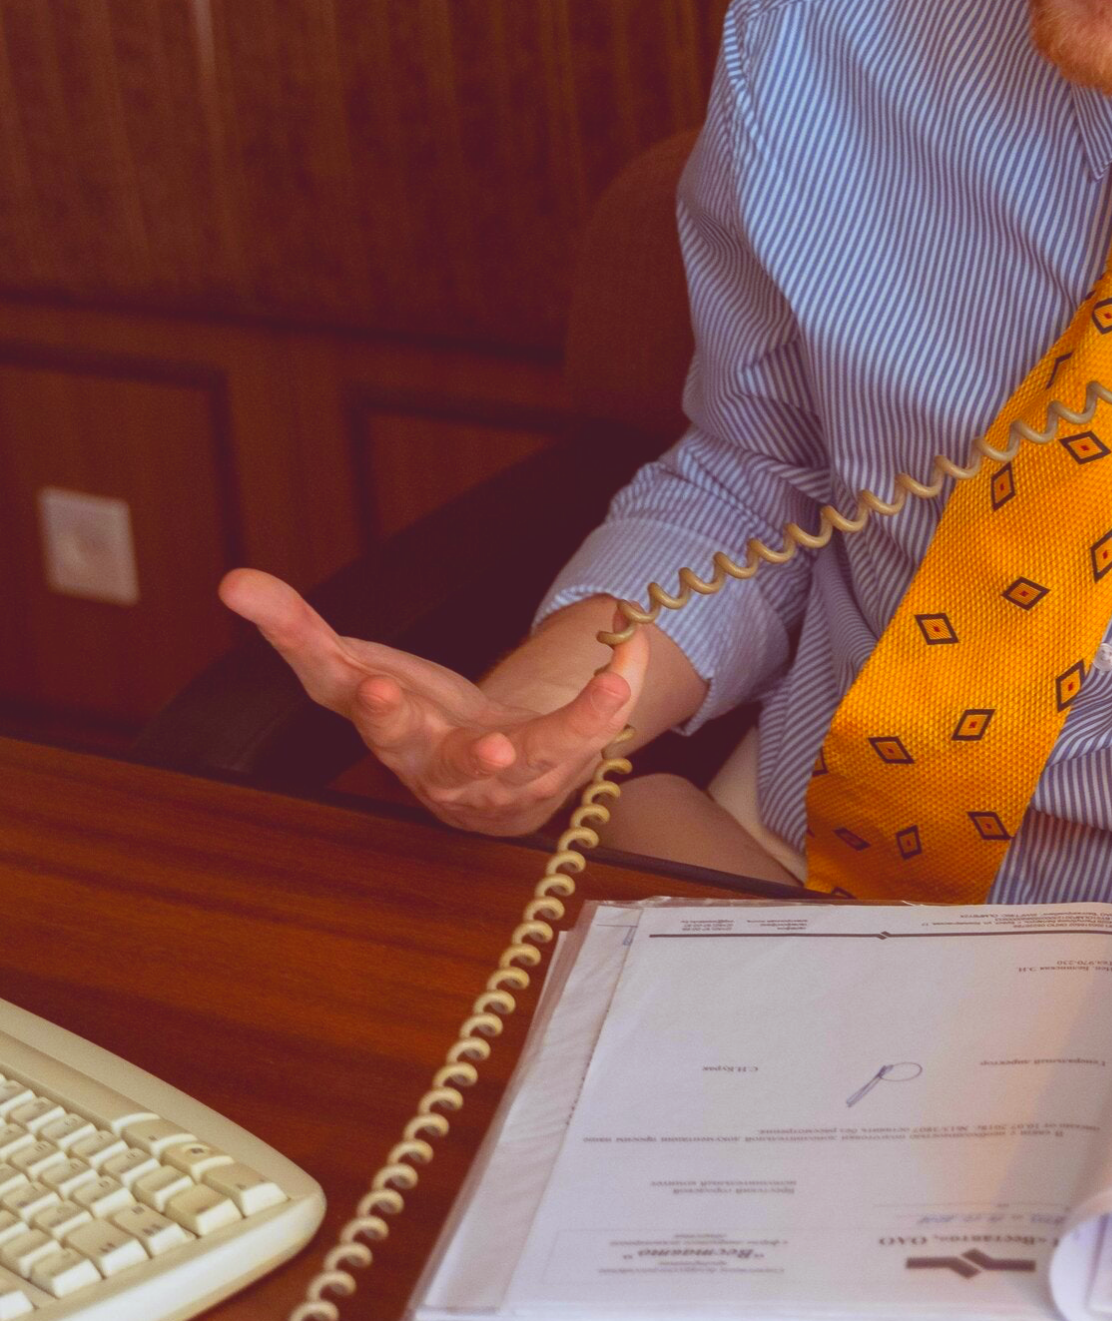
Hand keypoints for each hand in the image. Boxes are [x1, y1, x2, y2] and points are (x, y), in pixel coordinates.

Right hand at [218, 568, 643, 835]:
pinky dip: (614, 697)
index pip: (363, 714)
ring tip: (605, 691)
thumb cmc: (411, 714)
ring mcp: (499, 779)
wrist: (481, 773)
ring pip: (535, 759)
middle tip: (482, 742)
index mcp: (384, 728)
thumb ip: (296, 626)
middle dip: (471, 751)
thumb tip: (230, 582)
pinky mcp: (549, 776)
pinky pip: (587, 738)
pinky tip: (631, 657)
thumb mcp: (354, 664)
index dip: (368, 704)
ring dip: (569, 728)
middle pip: (443, 761)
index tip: (373, 687)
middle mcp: (437, 764)